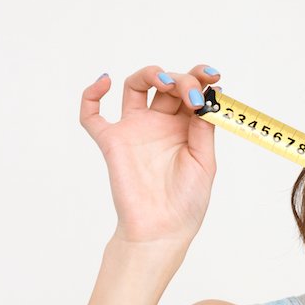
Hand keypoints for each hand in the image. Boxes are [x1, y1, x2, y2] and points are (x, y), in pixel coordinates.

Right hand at [79, 64, 222, 245]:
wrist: (162, 230)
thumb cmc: (186, 202)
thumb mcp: (205, 162)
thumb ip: (202, 130)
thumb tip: (205, 98)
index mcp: (185, 127)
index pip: (190, 91)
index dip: (200, 77)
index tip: (213, 76)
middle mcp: (160, 124)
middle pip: (166, 84)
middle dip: (182, 80)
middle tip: (193, 95)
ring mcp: (135, 130)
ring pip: (135, 86)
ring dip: (151, 74)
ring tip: (166, 83)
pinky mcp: (112, 141)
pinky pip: (91, 114)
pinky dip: (91, 94)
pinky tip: (104, 81)